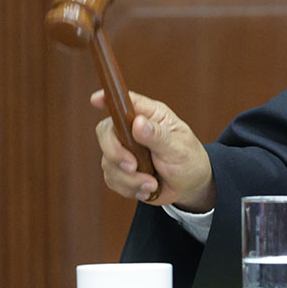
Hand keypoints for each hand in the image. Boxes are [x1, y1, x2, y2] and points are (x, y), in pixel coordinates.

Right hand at [92, 89, 215, 212]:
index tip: (95, 99)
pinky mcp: (121, 171)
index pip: (125, 102)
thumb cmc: (188, 160)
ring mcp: (125, 150)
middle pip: (106, 132)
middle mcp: (133, 130)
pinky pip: (112, 179)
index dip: (108, 98)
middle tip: (133, 167)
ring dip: (130, 179)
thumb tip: (138, 123)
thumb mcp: (179, 148)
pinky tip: (148, 189)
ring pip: (108, 161)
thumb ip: (158, 136)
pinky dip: (130, 188)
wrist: (190, 187)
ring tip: (153, 184)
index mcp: (150, 115)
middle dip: (115, 153)